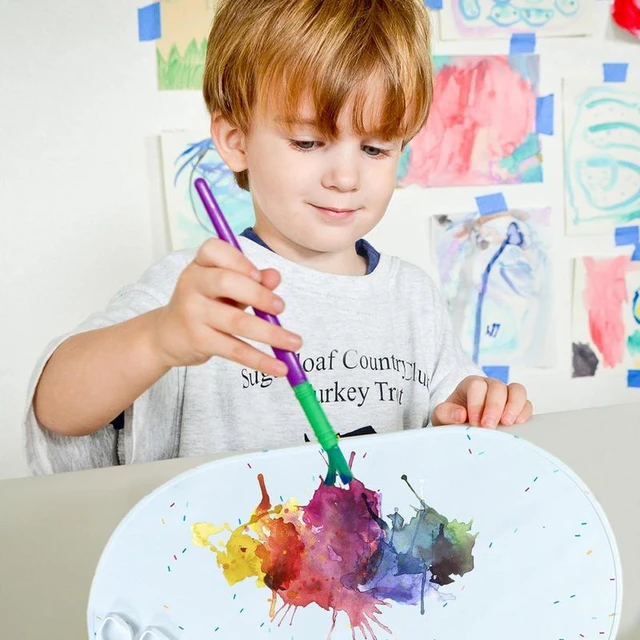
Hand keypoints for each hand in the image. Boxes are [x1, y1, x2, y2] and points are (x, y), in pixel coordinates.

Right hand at [151, 238, 301, 374]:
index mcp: (200, 265)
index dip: (239, 261)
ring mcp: (193, 314)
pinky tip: (279, 368)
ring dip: (271, 333)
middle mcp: (192, 285)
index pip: (213, 250)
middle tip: (281, 307)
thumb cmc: (205, 304)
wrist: (167, 335)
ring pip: (235, 322)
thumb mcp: (227, 287)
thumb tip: (275, 276)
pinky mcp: (199, 341)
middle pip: (225, 283)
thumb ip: (252, 280)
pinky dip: (260, 360)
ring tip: (294, 342)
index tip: (260, 275)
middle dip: (259, 294)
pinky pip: (235, 350)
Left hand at [431, 375, 532, 427]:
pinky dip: (524, 412)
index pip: (477, 386)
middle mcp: (490, 385)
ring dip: (514, 406)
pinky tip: (517, 424)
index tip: (474, 422)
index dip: (476, 404)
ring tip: (507, 423)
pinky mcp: (517, 406)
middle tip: (489, 426)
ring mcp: (506, 394)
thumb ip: (445, 413)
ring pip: (517, 390)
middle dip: (494, 407)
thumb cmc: (453, 419)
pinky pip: (527, 404)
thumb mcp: (442, 416)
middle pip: (497, 387)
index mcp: (471, 384)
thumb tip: (461, 414)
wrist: (462, 426)